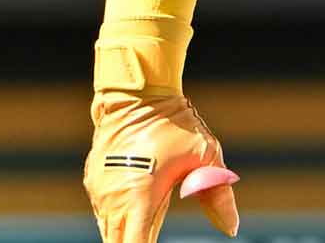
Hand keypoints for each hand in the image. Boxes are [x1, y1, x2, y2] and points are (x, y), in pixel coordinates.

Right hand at [84, 91, 238, 241]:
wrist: (137, 95)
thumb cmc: (176, 124)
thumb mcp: (205, 155)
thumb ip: (218, 195)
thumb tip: (231, 229)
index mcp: (141, 196)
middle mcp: (114, 199)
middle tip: (155, 237)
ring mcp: (100, 192)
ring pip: (109, 232)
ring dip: (127, 235)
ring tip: (149, 226)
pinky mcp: (93, 183)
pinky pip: (104, 213)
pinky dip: (118, 219)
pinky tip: (135, 214)